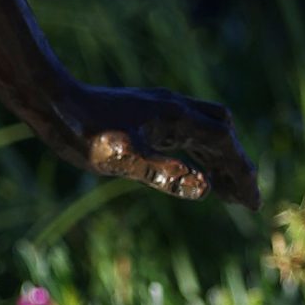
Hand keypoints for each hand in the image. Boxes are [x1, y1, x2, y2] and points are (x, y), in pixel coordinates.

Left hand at [48, 80, 258, 207]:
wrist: (53, 101)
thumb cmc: (85, 132)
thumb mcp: (123, 159)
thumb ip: (164, 173)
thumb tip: (206, 190)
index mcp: (176, 117)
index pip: (223, 145)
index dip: (240, 173)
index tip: (252, 203)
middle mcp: (174, 108)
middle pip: (221, 135)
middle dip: (235, 166)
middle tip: (245, 201)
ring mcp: (160, 108)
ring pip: (204, 133)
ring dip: (218, 160)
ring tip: (226, 191)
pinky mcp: (145, 113)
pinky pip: (184, 132)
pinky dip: (197, 152)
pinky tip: (191, 169)